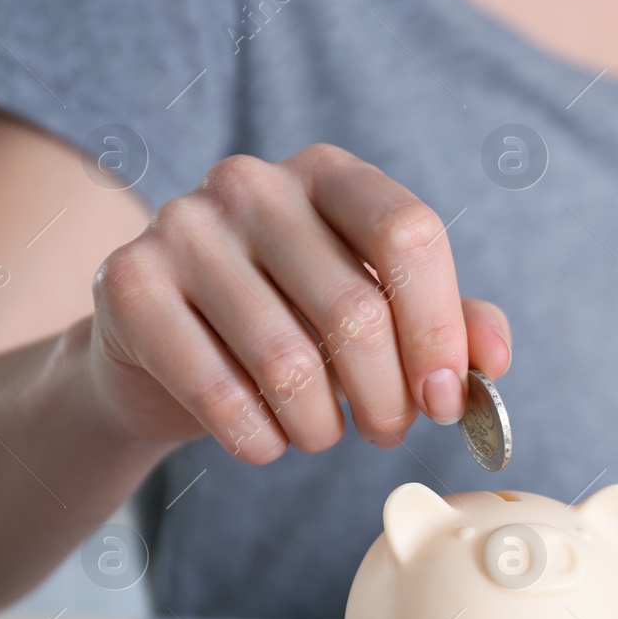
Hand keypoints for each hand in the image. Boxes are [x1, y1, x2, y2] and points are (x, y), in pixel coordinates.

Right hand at [87, 144, 509, 461]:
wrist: (160, 351)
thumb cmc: (291, 324)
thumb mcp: (379, 313)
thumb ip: (446, 325)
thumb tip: (491, 359)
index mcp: (330, 175)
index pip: (409, 234)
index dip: (440, 328)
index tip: (447, 398)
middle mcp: (253, 183)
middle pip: (356, 310)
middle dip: (387, 399)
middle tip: (386, 432)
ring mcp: (182, 226)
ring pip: (289, 363)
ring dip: (321, 428)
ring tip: (322, 435)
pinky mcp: (126, 284)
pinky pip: (218, 392)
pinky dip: (258, 440)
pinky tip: (266, 442)